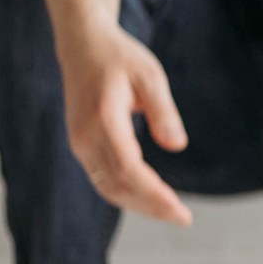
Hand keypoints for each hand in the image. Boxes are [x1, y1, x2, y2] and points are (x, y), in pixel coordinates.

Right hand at [59, 23, 191, 224]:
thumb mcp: (150, 76)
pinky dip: (126, 193)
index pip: (129, 171)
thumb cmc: (119, 57)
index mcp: (103, 119)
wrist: (82, 45)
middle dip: (151, 207)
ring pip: (107, 187)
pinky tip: (150, 196)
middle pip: (117, 186)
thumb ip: (164, 111)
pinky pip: (102, 178)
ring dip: (138, 204)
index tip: (180, 210)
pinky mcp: (81, 144)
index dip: (154, 196)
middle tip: (183, 218)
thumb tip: (177, 146)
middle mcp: (85, 136)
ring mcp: (79, 142)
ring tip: (171, 212)